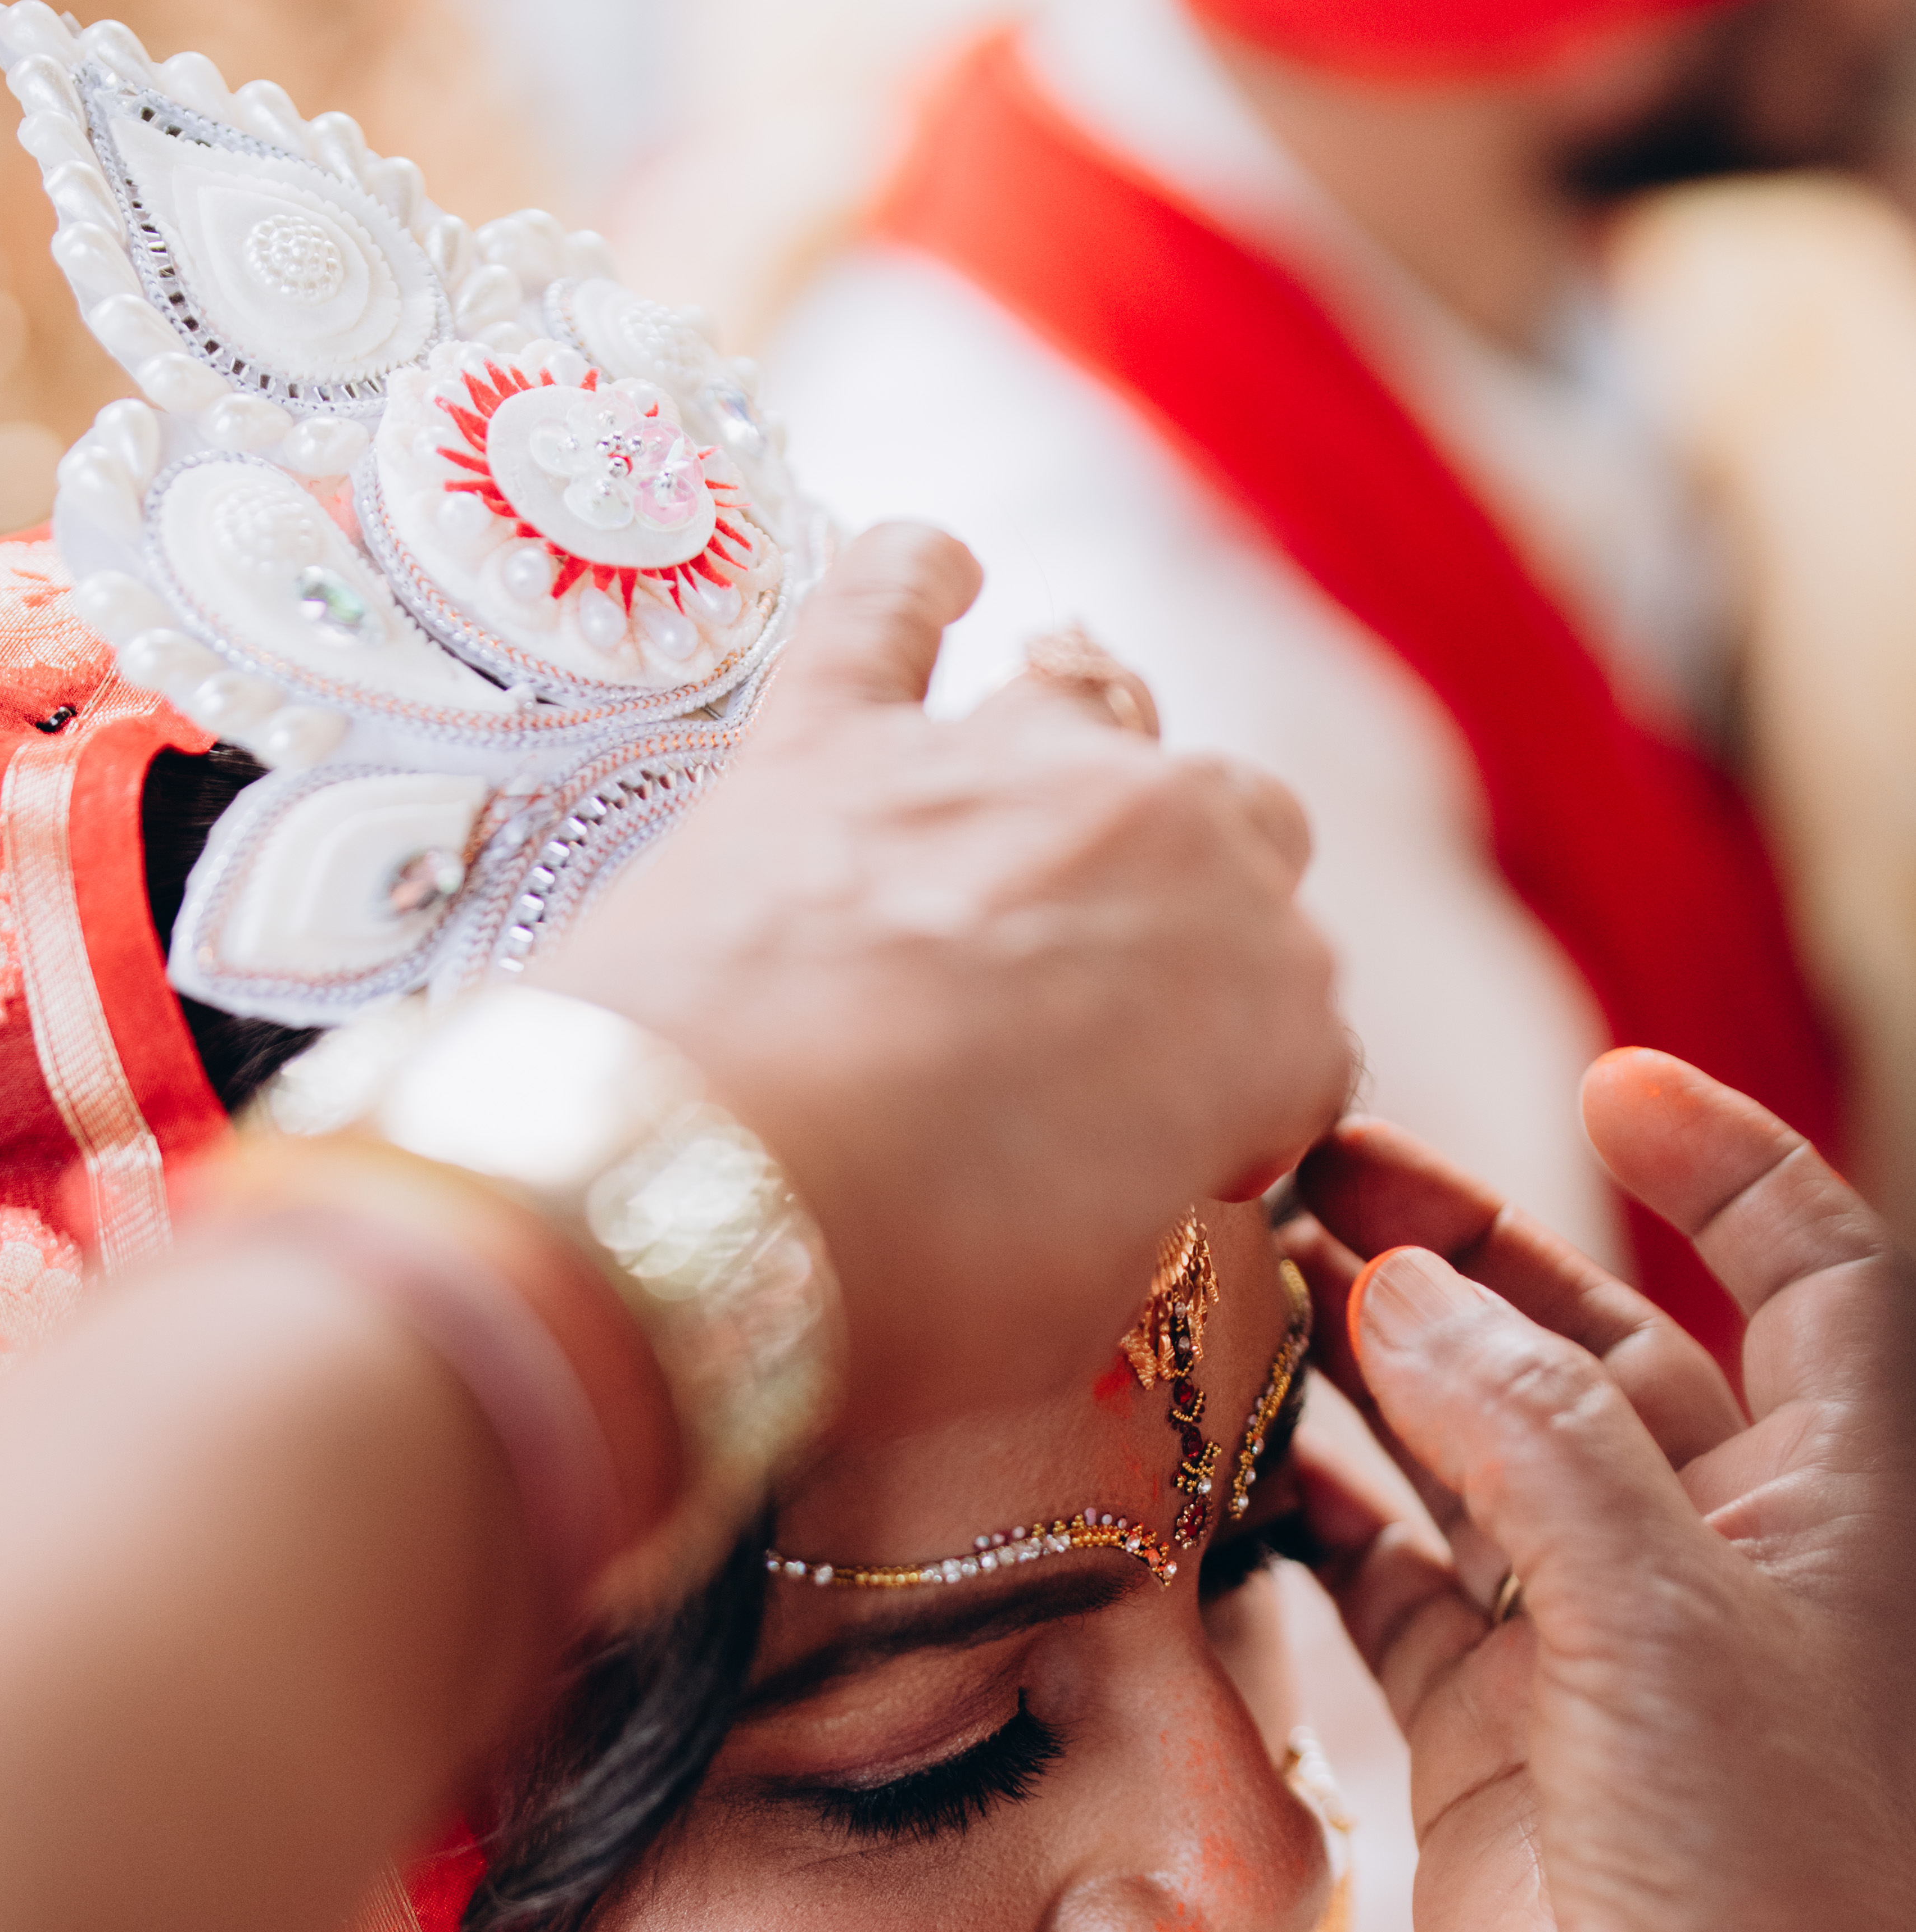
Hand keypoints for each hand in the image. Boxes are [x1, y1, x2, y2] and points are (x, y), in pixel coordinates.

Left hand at [553, 522, 1352, 1432]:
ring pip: (1102, 706)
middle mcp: (1168, 841)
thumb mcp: (1080, 1304)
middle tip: (1110, 1019)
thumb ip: (1132, 1205)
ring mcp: (994, 763)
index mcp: (1272, 1005)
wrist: (687, 1206)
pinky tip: (936, 568)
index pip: (1304, 1043)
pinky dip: (912, 579)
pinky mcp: (825, 733)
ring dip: (1091, 764)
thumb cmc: (908, 1284)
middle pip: (1242, 843)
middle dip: (1201, 921)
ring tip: (1045, 828)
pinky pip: (887, 603)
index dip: (1241, 1110)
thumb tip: (1099, 1185)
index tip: (1178, 1162)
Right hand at [1285, 1053, 1915, 1931]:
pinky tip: (1225, 1452)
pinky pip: (1386, 1580)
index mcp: (1837, 1504)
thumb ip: (1538, 1436)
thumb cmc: (1769, 1894)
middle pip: (1592, 1347)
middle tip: (1313, 1169)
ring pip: (1467, 1457)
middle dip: (1471, 1254)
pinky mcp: (1481, 1737)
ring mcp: (1589, 1649)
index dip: (1729, 1162)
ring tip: (1237, 1282)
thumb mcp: (1673, 1614)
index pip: (1814, 1273)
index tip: (1609, 1076)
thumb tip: (1403, 1290)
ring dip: (1367, 1371)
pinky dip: (1312, 1512)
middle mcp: (1714, 1560)